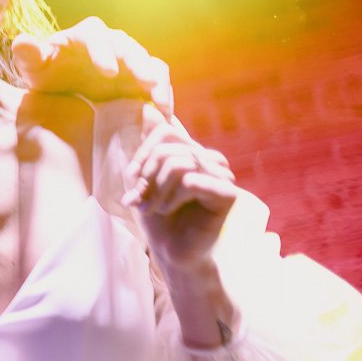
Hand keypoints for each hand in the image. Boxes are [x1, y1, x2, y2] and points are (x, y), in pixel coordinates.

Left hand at [13, 16, 172, 115]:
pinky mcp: (143, 78)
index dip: (103, 52)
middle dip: (138, 65)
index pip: (96, 38)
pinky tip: (165, 113)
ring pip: (149, 63)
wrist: (65, 90)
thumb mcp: (34, 68)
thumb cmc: (47, 74)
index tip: (108, 72)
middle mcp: (113, 42)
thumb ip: (29, 55)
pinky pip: (159, 80)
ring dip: (156, 80)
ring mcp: (131, 60)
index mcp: (86, 35)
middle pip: (129, 48)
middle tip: (145, 82)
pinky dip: (164, 94)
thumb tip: (21, 42)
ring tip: (160, 99)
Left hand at [123, 119, 236, 271]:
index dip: (144, 152)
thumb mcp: (144, 179)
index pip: (166, 131)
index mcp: (193, 153)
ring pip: (179, 162)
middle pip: (169, 148)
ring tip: (155, 207)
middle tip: (141, 200)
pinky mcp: (227, 194)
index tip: (134, 177)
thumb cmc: (158, 218)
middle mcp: (210, 160)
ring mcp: (222, 175)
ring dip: (157, 189)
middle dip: (147, 175)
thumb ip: (148, 149)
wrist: (170, 251)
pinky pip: (190, 180)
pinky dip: (171, 197)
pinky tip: (169, 210)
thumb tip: (150, 109)